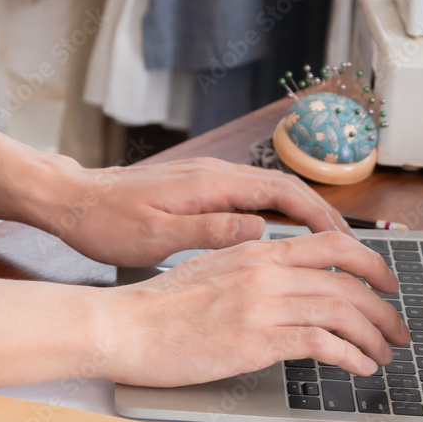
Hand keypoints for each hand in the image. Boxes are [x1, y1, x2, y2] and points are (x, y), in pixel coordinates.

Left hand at [38, 157, 355, 266]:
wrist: (71, 200)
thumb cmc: (106, 222)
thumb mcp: (155, 236)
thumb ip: (209, 231)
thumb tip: (261, 230)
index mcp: (211, 183)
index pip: (283, 194)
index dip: (320, 217)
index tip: (345, 241)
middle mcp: (216, 173)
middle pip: (287, 188)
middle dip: (324, 215)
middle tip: (351, 247)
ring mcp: (210, 178)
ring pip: (273, 191)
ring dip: (305, 214)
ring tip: (329, 245)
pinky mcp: (201, 188)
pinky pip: (254, 196)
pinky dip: (280, 214)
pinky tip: (285, 236)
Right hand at [101, 232, 410, 387]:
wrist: (123, 325)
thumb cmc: (160, 305)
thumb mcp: (212, 268)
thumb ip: (253, 270)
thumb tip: (284, 282)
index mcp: (258, 251)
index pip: (332, 244)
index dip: (372, 262)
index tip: (387, 281)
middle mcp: (267, 272)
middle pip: (348, 282)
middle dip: (384, 308)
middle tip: (398, 328)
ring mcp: (263, 305)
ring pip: (343, 312)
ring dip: (375, 335)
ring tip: (386, 352)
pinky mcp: (257, 341)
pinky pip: (322, 345)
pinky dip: (351, 356)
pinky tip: (360, 367)